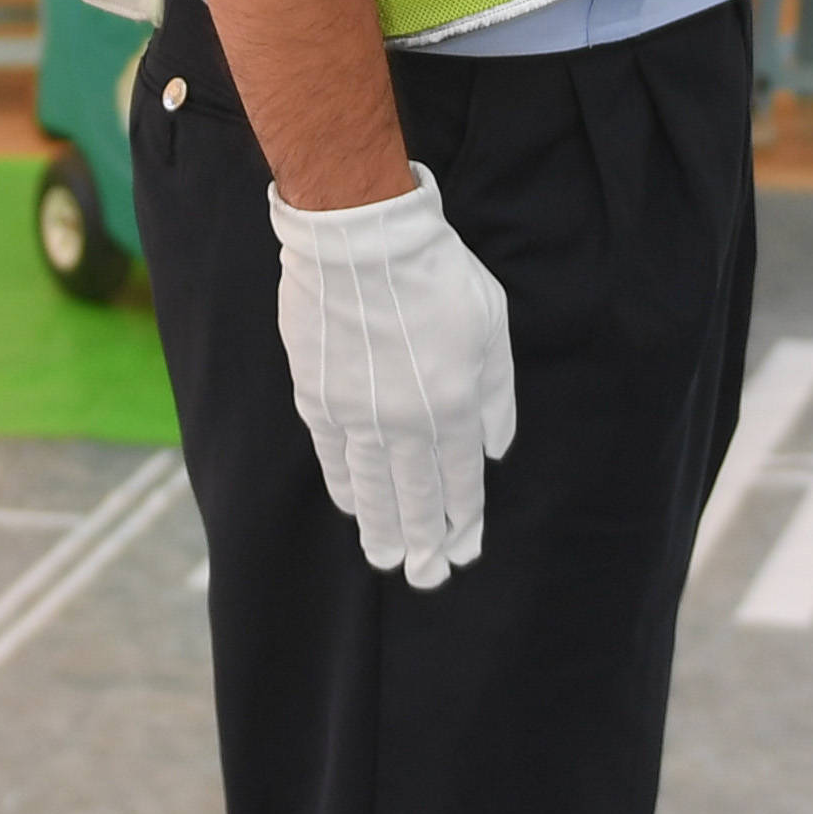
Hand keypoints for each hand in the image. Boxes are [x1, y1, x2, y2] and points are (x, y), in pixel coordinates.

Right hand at [266, 168, 517, 587]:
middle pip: (414, 498)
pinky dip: (343, 485)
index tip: (463, 549)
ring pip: (369, 487)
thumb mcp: (491, 327)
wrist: (359, 237)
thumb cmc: (436, 274)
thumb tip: (495, 449)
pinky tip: (351, 503)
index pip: (460, 482)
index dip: (463, 521)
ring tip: (386, 556)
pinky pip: (332, 456)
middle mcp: (405, 421)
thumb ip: (496, 395)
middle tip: (424, 576)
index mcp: (454, 406)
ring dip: (380, 526)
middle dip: (422, 542)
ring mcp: (356, 413)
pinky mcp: (317, 396)